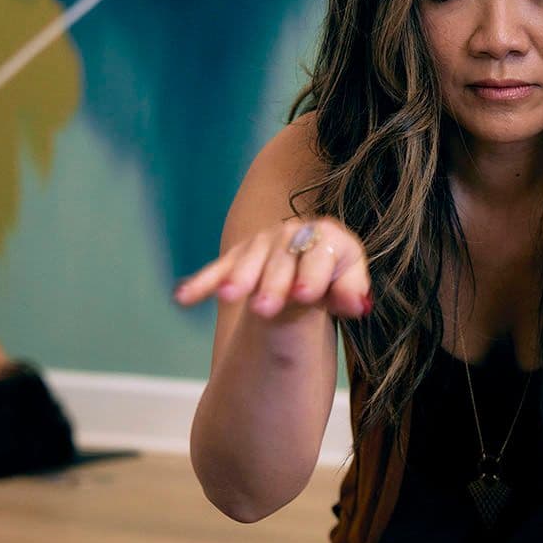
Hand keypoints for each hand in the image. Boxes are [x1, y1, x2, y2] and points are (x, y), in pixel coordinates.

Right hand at [173, 217, 370, 321]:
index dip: (313, 274)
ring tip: (230, 297)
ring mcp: (262, 243)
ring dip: (238, 278)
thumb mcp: (348, 288)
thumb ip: (351, 294)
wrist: (310, 267)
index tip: (305, 295)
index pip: (320, 254)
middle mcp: (293, 233)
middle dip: (273, 284)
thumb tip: (358, 304)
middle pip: (282, 259)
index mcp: (329, 237)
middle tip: (264, 309)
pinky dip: (202, 283)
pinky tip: (184, 299)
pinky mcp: (238, 257)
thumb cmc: (334, 280)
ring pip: (249, 260)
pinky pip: (219, 269)